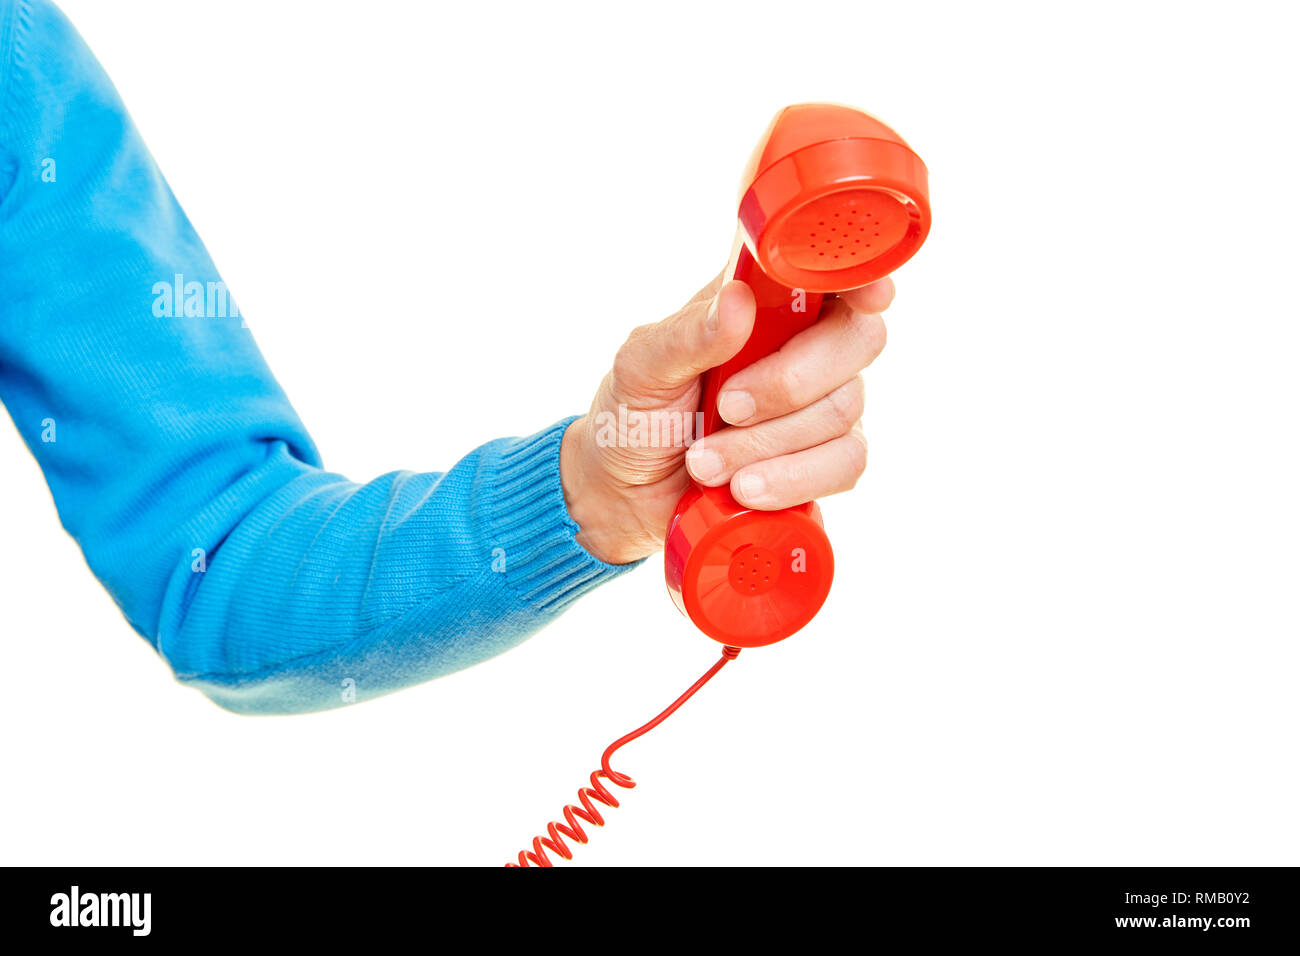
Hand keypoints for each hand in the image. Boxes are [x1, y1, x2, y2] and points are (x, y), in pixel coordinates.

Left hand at [561, 270, 894, 564]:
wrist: (624, 493)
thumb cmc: (634, 415)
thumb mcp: (641, 367)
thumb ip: (688, 335)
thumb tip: (738, 303)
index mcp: (762, 304)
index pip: (832, 274)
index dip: (860, 278)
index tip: (867, 298)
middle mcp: (803, 346)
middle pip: (856, 340)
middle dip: (788, 383)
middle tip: (725, 408)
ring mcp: (820, 405)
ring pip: (845, 410)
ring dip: (766, 444)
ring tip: (704, 461)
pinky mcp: (823, 461)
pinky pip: (845, 463)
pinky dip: (790, 479)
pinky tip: (744, 488)